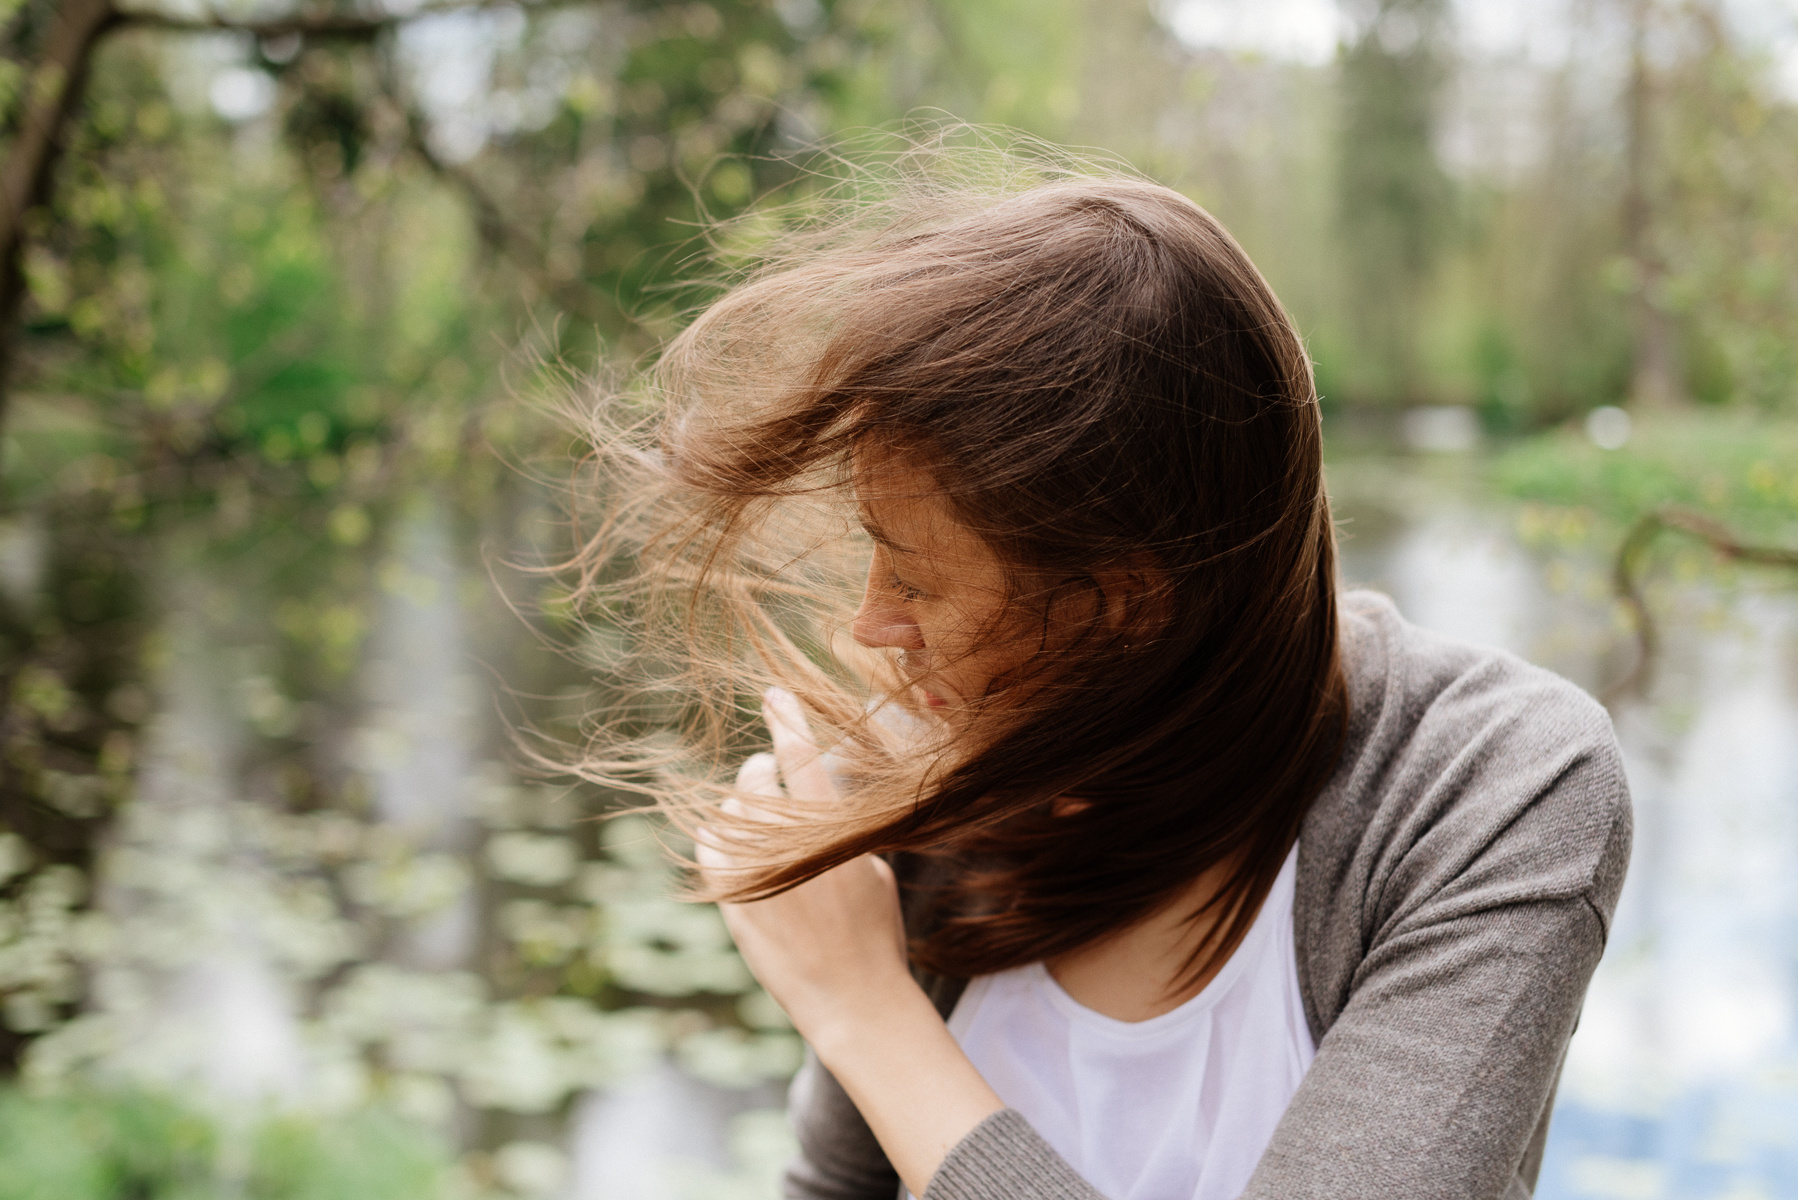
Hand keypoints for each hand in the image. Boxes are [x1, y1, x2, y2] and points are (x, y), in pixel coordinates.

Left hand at [697, 688, 912, 1042]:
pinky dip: (719, 839)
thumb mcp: (872, 868)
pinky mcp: (730, 901)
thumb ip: (839, 830)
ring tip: (755, 816)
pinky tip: (732, 844)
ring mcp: (751, 874)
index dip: (786, 717)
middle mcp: (783, 846)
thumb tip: (818, 802)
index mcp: (828, 830)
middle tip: (764, 770)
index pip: (800, 754)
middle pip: (754, 781)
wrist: (852, 1000)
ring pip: (727, 815)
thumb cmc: (874, 933)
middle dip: (759, 770)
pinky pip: (710, 850)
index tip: (774, 693)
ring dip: (740, 807)